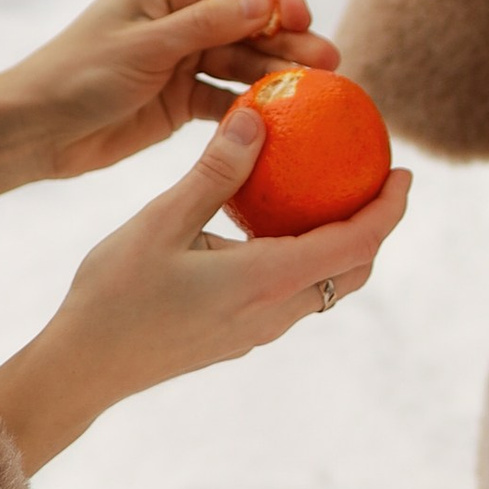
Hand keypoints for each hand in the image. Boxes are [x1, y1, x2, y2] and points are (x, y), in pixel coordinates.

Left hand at [0, 0, 333, 223]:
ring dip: (281, 76)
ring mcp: (186, 56)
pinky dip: (254, 108)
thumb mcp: (146, 46)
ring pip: (247, 62)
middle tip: (331, 65)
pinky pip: (229, 98)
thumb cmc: (78, 75)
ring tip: (319, 93)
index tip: (306, 20)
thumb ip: (209, 23)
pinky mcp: (183, 98)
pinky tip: (283, 122)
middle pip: (254, 21)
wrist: (35, 131)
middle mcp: (183, 13)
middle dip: (292, 40)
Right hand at [0, 103, 410, 473]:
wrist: (84, 368)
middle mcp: (274, 312)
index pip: (355, 243)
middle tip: (374, 180)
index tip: (404, 171)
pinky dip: (304, 261)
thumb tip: (258, 120)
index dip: (389, 209)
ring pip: (324, 288)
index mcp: (266, 281)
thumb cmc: (114, 295)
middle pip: (352, 271)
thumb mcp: (160, 223)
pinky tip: (272, 230)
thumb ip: (214, 174)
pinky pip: (291, 296)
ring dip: (342, 247)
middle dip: (376, 227)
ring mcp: (258, 331)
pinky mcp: (238, 337)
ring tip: (329, 198)